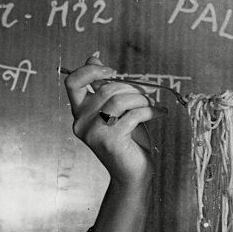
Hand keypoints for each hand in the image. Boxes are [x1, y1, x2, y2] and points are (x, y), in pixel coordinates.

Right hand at [64, 55, 165, 187]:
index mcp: (79, 112)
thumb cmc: (127, 140)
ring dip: (142, 99)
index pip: (72, 82)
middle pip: (106, 89)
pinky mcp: (110, 141)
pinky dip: (151, 111)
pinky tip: (160, 113)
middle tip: (148, 92)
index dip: (91, 71)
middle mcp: (80, 122)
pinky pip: (133, 114)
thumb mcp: (116, 110)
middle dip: (132, 87)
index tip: (112, 70)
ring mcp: (93, 133)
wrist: (133, 174)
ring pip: (120, 100)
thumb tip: (93, 57)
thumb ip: (104, 87)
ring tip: (153, 104)